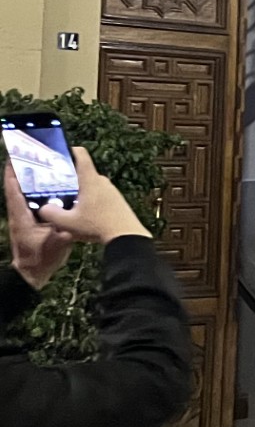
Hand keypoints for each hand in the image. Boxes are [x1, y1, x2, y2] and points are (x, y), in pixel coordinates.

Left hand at [4, 165, 73, 289]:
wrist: (32, 273)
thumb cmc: (40, 259)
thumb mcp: (53, 247)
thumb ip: (60, 237)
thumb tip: (70, 228)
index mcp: (22, 217)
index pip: (14, 191)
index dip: (13, 174)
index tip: (15, 158)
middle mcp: (20, 213)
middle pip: (16, 187)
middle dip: (20, 171)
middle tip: (29, 154)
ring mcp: (23, 216)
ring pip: (22, 193)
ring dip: (27, 179)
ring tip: (39, 164)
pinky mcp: (29, 220)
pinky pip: (30, 201)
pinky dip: (35, 190)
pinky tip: (48, 185)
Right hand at [32, 147, 149, 245]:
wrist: (126, 236)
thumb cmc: (96, 226)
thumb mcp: (67, 222)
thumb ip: (51, 214)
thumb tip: (42, 208)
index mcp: (90, 180)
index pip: (82, 155)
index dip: (71, 150)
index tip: (60, 153)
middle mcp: (102, 181)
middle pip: (84, 172)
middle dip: (70, 177)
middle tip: (55, 184)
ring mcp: (112, 190)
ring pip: (92, 184)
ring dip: (80, 189)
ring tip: (67, 200)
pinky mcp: (117, 200)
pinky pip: (100, 193)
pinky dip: (90, 198)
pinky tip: (83, 211)